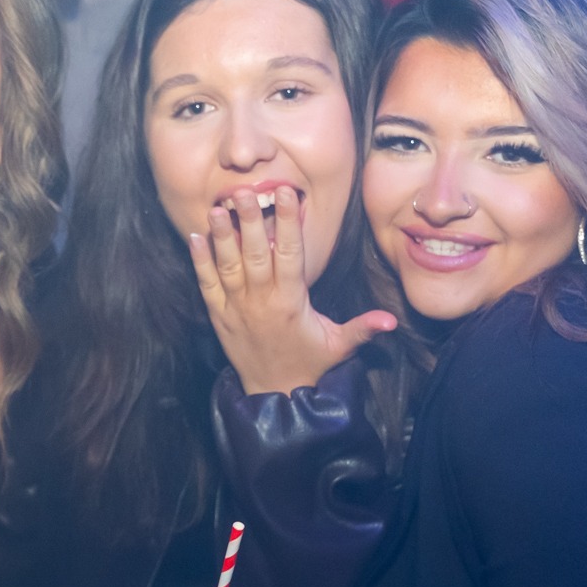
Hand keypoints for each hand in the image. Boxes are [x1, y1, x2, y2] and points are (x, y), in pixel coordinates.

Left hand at [188, 184, 396, 393]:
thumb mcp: (339, 346)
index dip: (288, 223)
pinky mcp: (219, 316)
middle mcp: (262, 302)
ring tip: (217, 208)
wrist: (274, 394)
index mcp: (292, 302)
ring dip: (222, 237)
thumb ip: (363, 329)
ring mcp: (237, 308)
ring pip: (228, 266)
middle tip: (244, 191)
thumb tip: (392, 321)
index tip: (287, 194)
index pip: (290, 254)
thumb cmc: (309, 364)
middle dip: (250, 221)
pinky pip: (207, 285)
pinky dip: (200, 261)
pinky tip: (195, 236)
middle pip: (255, 254)